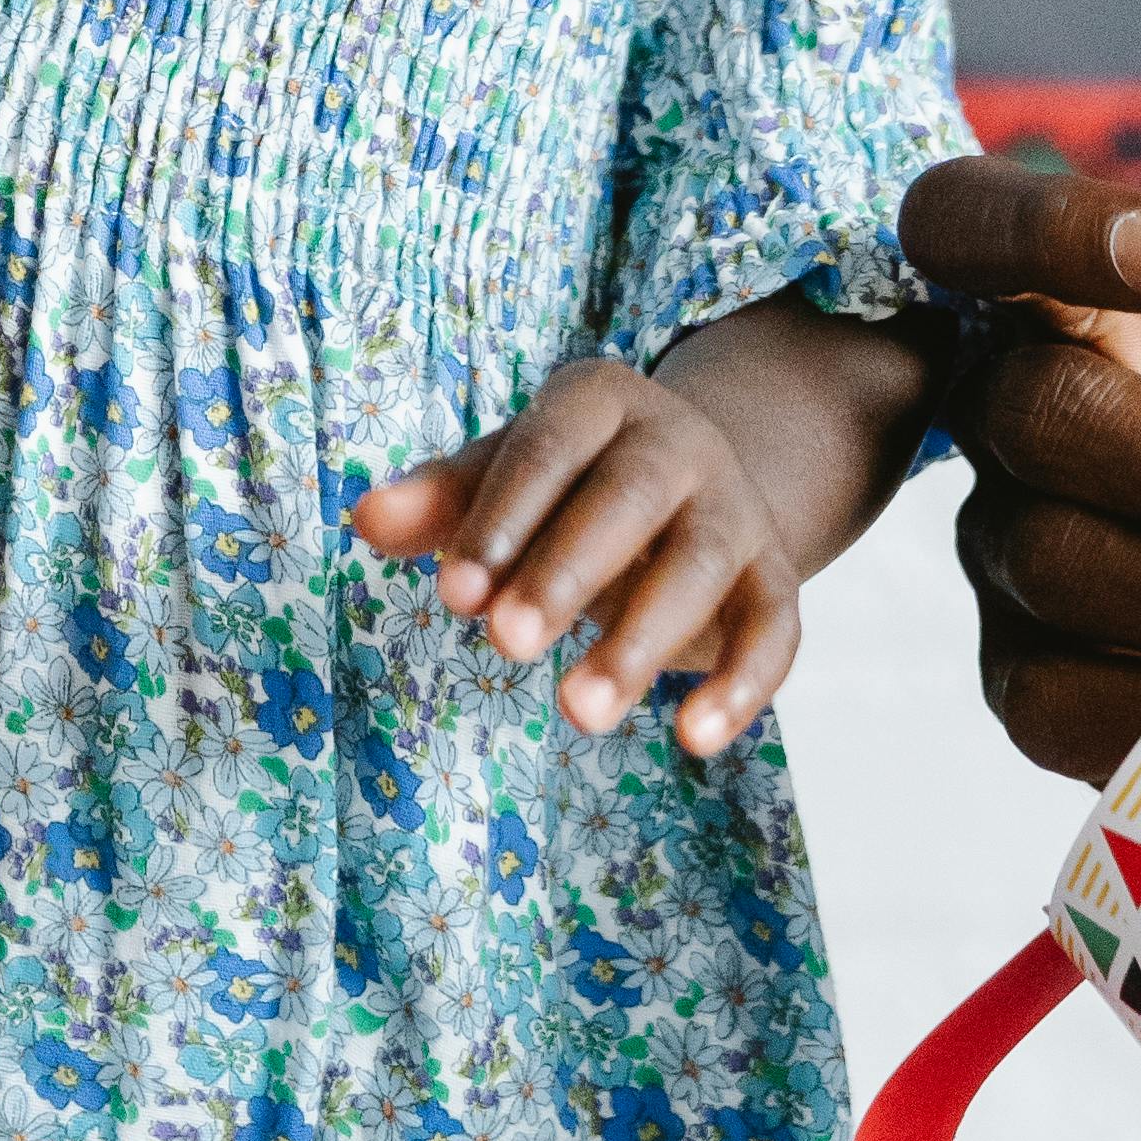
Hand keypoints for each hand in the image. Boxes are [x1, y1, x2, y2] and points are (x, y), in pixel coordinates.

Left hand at [355, 355, 798, 754]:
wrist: (689, 488)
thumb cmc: (566, 486)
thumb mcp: (503, 478)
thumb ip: (440, 500)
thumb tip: (365, 519)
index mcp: (600, 400)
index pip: (547, 450)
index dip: (500, 520)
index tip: (451, 596)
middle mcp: (679, 443)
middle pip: (628, 500)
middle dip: (565, 572)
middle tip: (505, 646)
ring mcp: (736, 509)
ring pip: (698, 568)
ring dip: (639, 642)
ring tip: (575, 712)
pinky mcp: (775, 579)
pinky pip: (774, 630)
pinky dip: (740, 685)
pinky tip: (693, 740)